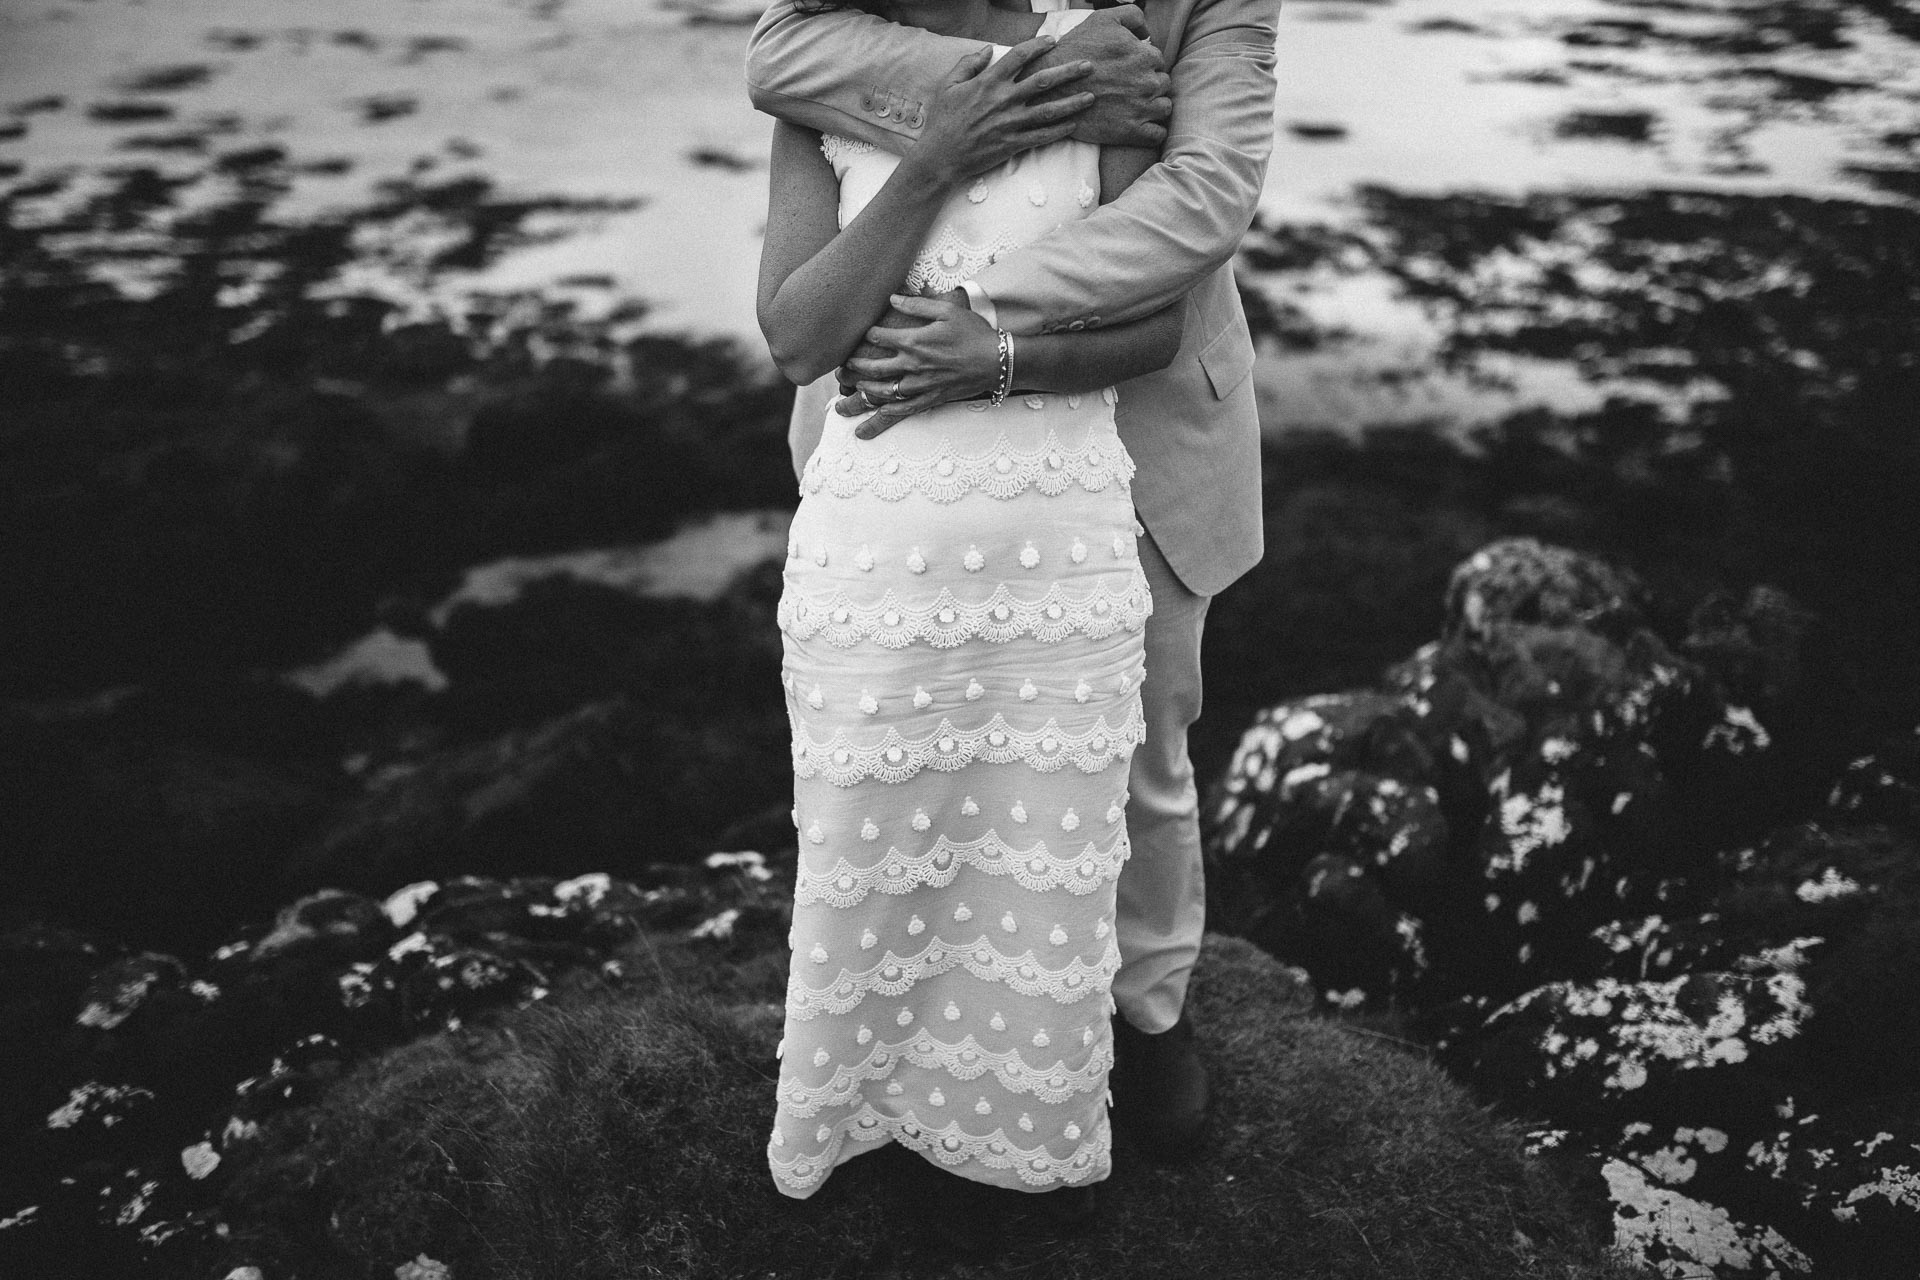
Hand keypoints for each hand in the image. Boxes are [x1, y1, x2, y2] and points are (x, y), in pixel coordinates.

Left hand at [833, 292, 998, 439]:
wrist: (997, 361)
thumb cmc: (974, 333)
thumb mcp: (946, 311)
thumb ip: (917, 304)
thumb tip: (892, 298)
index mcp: (914, 341)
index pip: (878, 337)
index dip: (867, 334)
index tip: (863, 333)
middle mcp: (912, 365)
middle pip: (873, 368)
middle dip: (855, 366)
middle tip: (844, 367)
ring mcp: (920, 385)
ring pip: (883, 391)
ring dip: (865, 390)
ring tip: (853, 388)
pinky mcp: (930, 399)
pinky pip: (903, 409)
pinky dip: (887, 412)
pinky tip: (876, 413)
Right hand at [905, 37, 1096, 187]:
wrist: (940, 157)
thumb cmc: (942, 121)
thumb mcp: (948, 86)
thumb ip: (968, 64)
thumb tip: (987, 50)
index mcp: (988, 82)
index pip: (1019, 56)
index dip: (1038, 46)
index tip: (1053, 41)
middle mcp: (1003, 100)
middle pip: (1043, 81)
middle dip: (1068, 72)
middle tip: (1089, 66)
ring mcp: (1010, 123)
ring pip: (1048, 110)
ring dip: (1072, 103)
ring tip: (1091, 97)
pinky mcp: (1012, 144)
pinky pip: (1041, 137)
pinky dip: (1059, 131)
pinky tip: (1074, 126)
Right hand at [1039, 6, 1170, 148]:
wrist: (1051, 88)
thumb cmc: (1076, 50)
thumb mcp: (1103, 20)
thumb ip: (1132, 16)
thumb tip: (1147, 33)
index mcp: (1144, 56)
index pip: (1157, 61)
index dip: (1143, 65)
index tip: (1127, 70)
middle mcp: (1148, 82)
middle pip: (1163, 84)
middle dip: (1149, 85)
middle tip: (1128, 88)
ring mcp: (1142, 108)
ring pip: (1164, 108)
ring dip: (1153, 106)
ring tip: (1134, 105)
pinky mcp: (1132, 132)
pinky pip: (1157, 134)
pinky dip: (1152, 131)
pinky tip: (1140, 125)